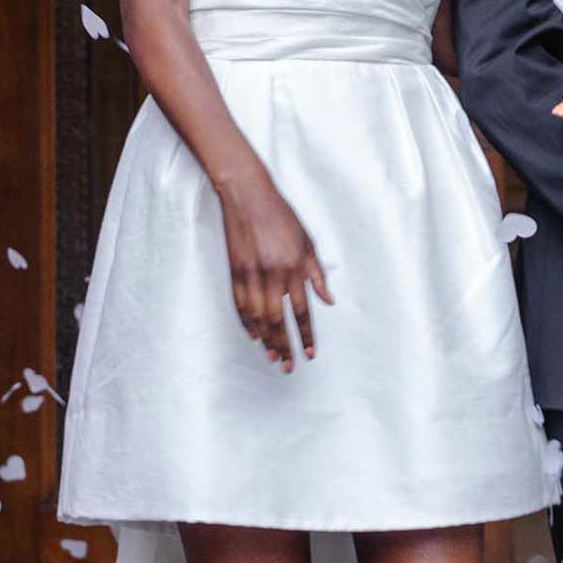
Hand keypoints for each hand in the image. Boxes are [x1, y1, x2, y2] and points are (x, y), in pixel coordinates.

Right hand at [217, 180, 334, 371]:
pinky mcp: (234, 272)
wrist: (248, 196)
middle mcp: (272, 274)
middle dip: (285, 345)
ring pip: (259, 317)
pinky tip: (253, 335)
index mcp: (293, 267)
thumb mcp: (307, 241)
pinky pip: (240, 304)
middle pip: (279, 320)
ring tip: (272, 357)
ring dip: (266, 340)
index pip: (303, 310)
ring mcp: (251, 274)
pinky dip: (247, 322)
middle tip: (288, 366)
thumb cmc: (281, 215)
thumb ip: (317, 273)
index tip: (309, 354)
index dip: (306, 334)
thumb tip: (328, 300)